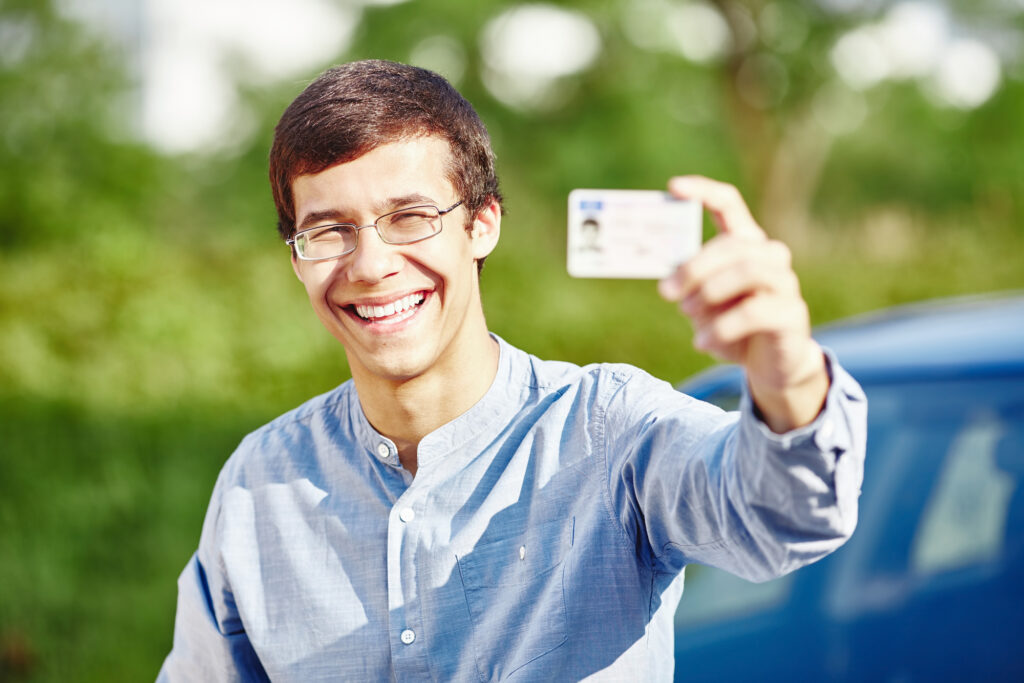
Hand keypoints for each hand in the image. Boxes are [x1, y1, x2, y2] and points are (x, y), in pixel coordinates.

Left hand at [657, 176, 827, 431]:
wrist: (769, 366)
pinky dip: (721, 329)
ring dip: (709, 293)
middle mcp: (769, 256)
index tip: (673, 188)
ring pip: (747, 271)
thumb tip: (666, 282)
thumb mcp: (701, 302)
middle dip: (693, 267)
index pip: (729, 204)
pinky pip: (754, 313)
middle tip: (666, 292)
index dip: (703, 191)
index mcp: (744, 243)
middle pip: (732, 244)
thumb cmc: (730, 326)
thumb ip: (688, 286)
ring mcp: (785, 283)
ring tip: (689, 315)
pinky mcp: (792, 314)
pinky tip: (703, 343)